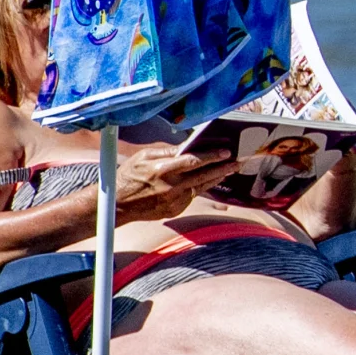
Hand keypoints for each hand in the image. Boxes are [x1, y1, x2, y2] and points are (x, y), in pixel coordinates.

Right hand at [107, 141, 237, 221]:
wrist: (118, 205)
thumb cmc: (128, 176)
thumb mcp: (143, 157)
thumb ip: (166, 151)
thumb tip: (188, 145)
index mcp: (162, 170)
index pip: (193, 161)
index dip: (211, 155)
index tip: (226, 151)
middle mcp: (171, 186)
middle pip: (203, 175)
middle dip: (223, 167)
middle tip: (237, 161)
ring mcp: (174, 200)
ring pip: (202, 187)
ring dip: (217, 177)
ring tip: (230, 169)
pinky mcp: (175, 210)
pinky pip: (193, 196)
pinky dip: (202, 187)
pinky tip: (210, 180)